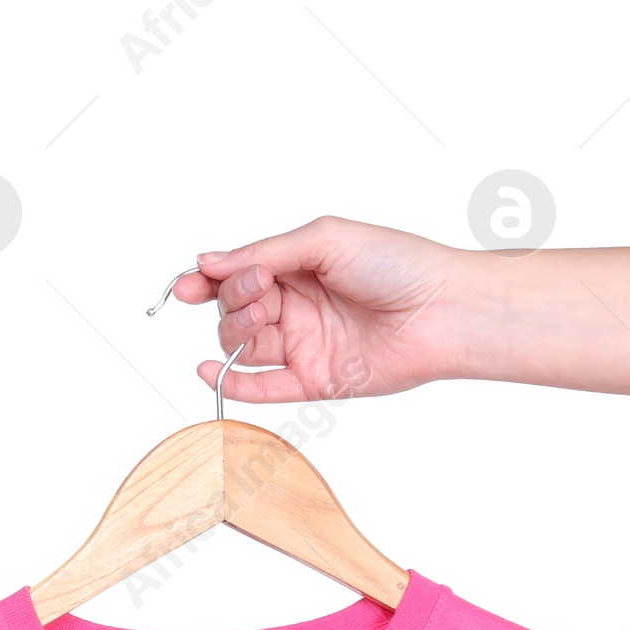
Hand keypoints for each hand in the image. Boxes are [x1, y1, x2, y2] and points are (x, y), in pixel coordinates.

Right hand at [173, 216, 468, 404]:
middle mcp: (297, 307)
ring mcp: (304, 345)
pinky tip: (211, 372)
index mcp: (297, 267)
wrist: (441, 310)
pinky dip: (234, 383)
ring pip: (244, 346)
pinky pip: (265, 388)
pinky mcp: (316, 381)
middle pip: (235, 310)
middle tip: (261, 289)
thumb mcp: (324, 240)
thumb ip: (265, 253)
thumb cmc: (397, 264)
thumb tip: (208, 261)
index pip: (238, 275)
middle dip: (235, 299)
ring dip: (236, 332)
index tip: (188, 285)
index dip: (208, 280)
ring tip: (261, 316)